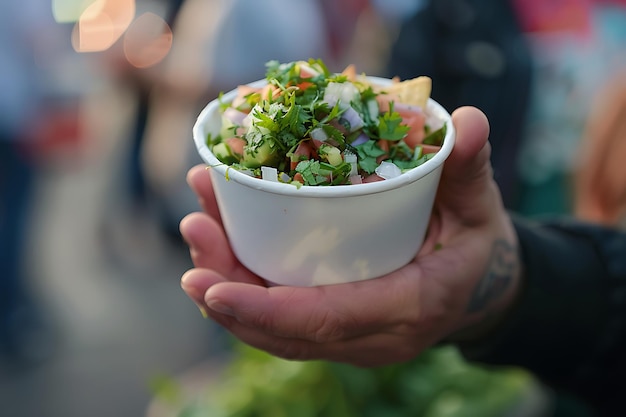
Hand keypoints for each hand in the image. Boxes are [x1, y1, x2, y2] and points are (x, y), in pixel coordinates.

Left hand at [179, 106, 520, 366]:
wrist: (476, 286)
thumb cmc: (473, 240)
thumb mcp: (478, 204)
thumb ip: (469, 166)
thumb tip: (471, 120)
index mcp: (409, 306)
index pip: (327, 318)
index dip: (266, 309)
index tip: (211, 284)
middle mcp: (372, 337)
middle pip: (285, 330)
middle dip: (227, 291)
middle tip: (194, 228)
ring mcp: (351, 340)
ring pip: (275, 331)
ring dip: (225, 289)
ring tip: (197, 229)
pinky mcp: (336, 332)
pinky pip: (281, 323)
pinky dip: (243, 291)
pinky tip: (216, 250)